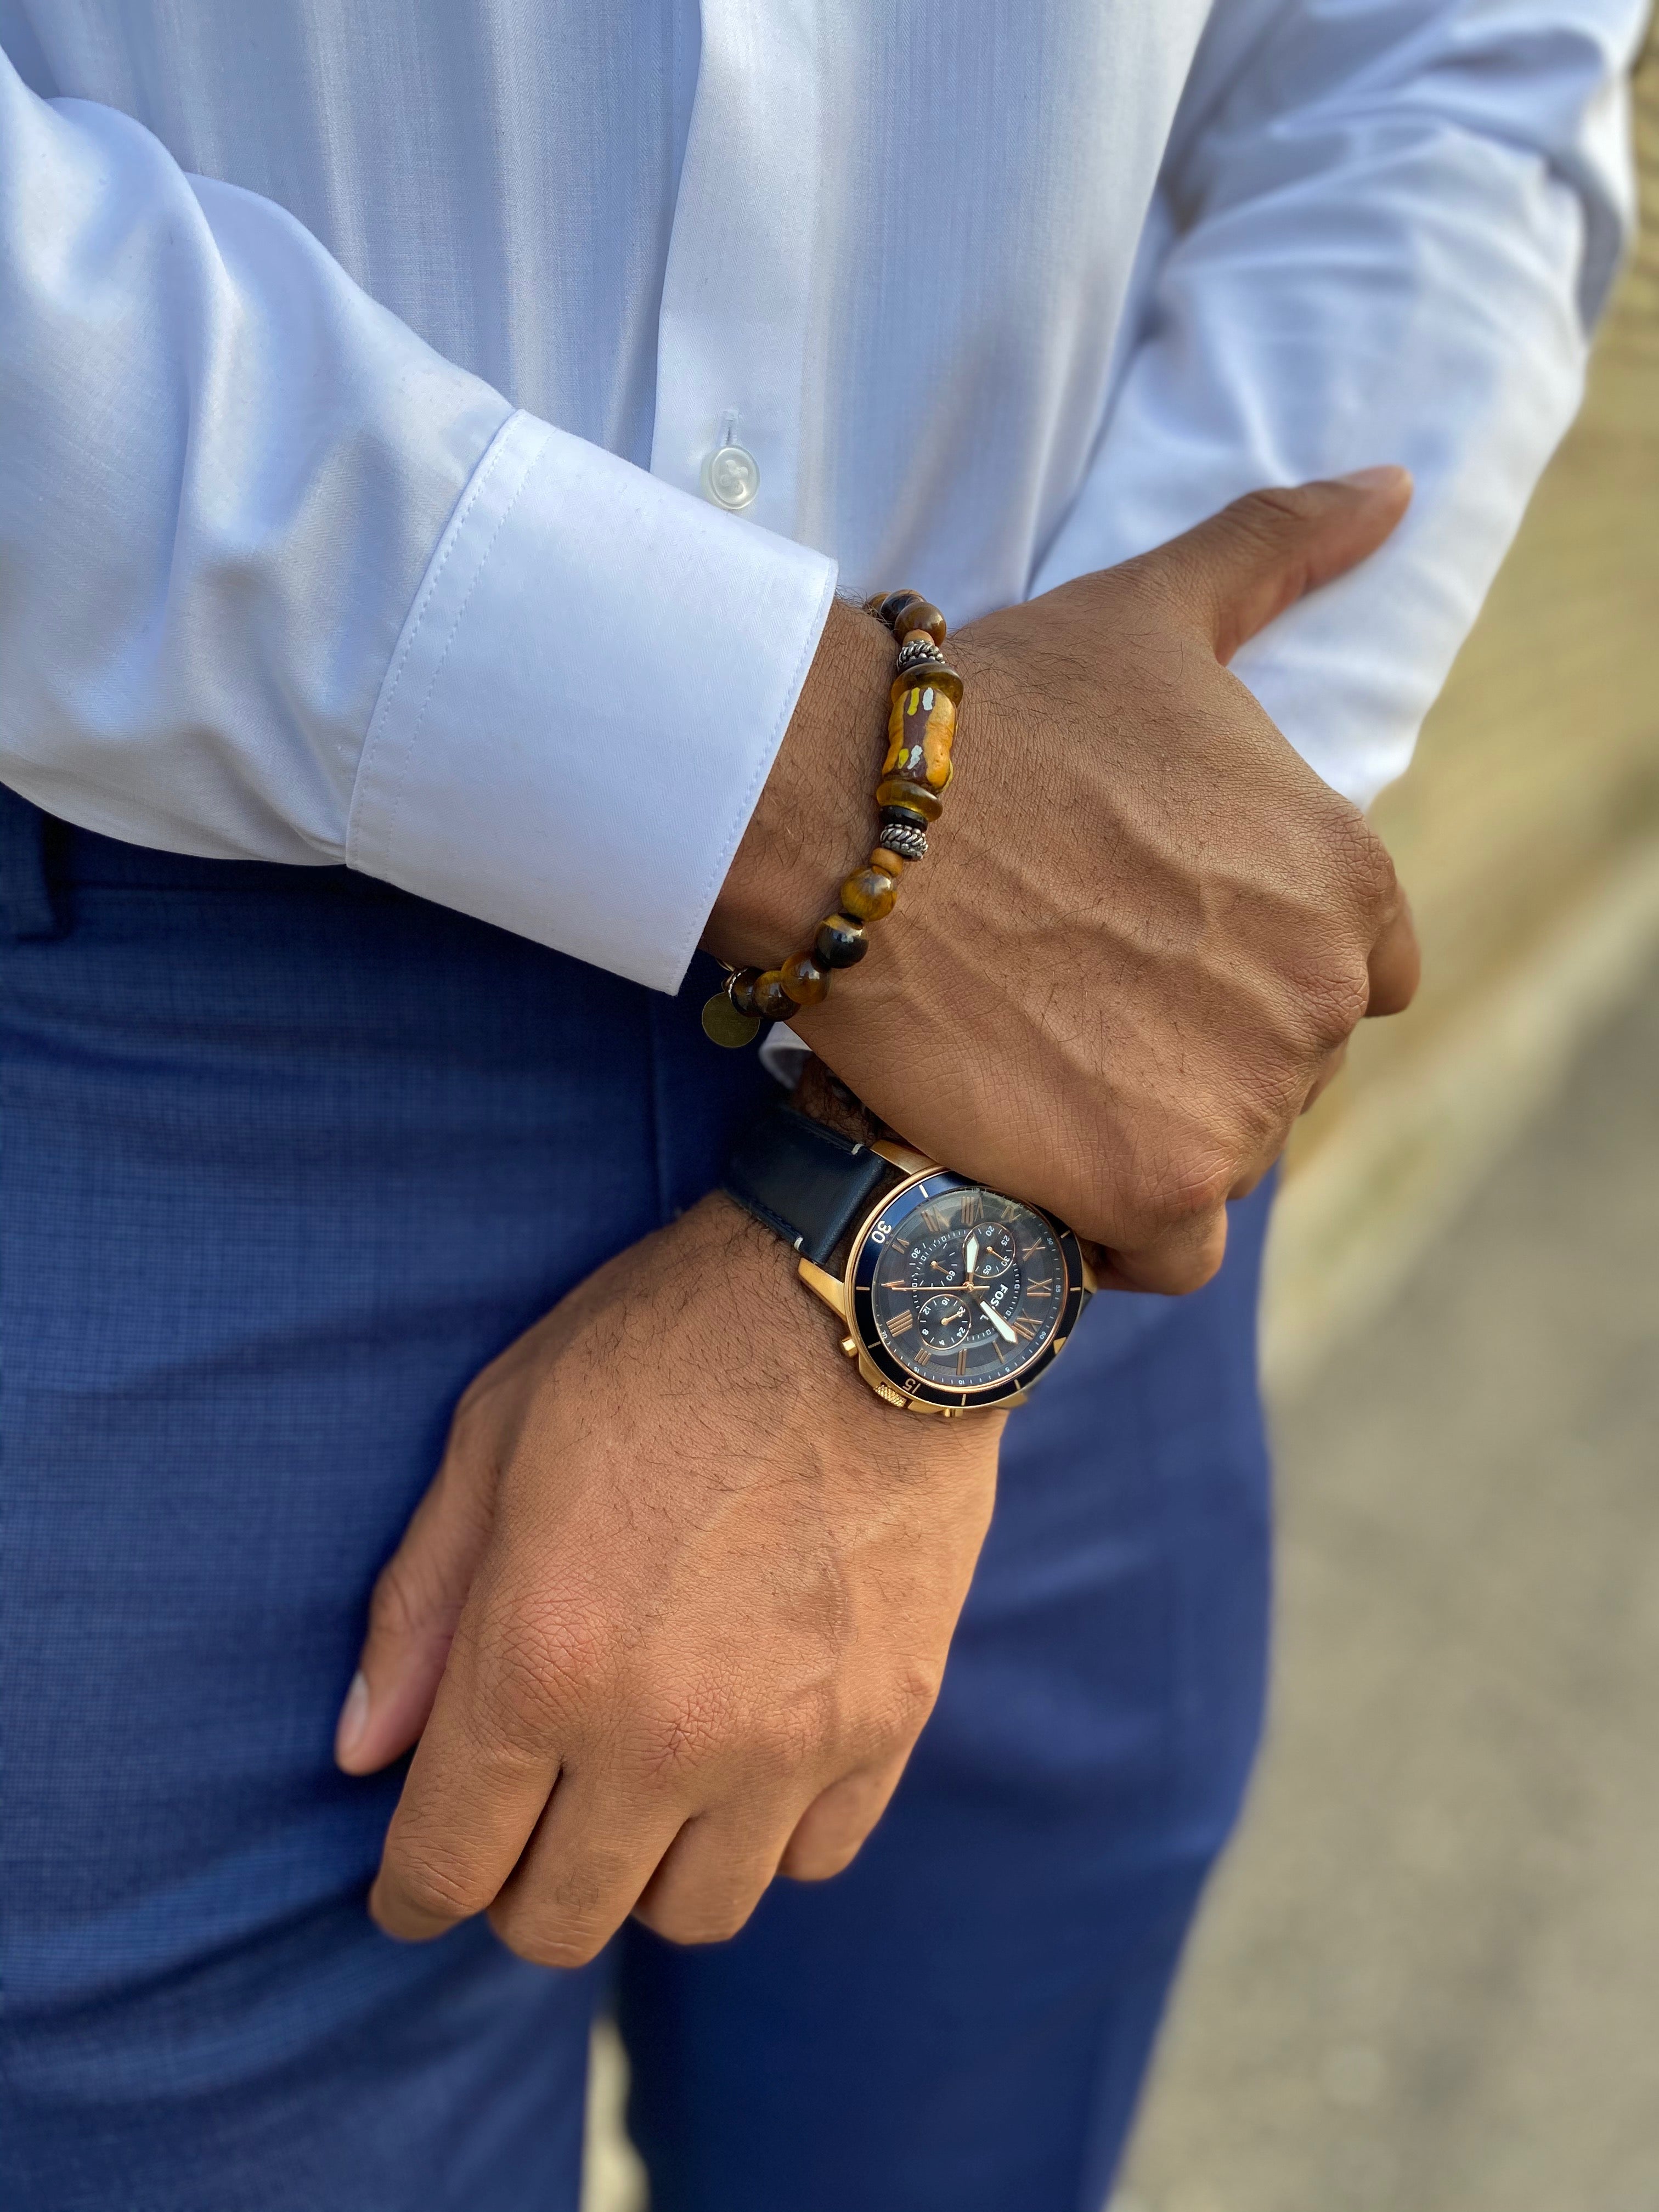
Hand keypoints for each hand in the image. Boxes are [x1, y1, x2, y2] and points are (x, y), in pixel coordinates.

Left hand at [335, 1197, 1000, 1960]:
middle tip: (527, 1817)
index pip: (447, 1865)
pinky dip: (767, 1836)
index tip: (414, 1883)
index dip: (411, 1893)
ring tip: (640, 1788)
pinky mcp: (889, 1721)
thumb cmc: (660, 1347)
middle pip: (562, 1919)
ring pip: (693, 1914)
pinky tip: (747, 1757)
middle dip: (519, 1888)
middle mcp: (662, 1732)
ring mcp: (788, 1739)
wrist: (863, 1298)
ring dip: (646, 1872)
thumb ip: (420, 1604)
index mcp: (542, 1659)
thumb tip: (363, 1748)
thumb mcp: (498, 1435)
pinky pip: (813, 1859)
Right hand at [710, 471, 1419, 1291]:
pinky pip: (1172, 1251)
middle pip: (1283, 1065)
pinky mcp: (1152, 1187)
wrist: (851, 818)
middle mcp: (1321, 997)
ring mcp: (1242, 1101)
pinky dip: (1122, 1231)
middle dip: (1197, 1041)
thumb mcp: (1159, 614)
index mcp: (1347, 878)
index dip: (1253, 962)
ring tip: (1041, 1063)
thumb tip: (1394, 484)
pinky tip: (1051, 1166)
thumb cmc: (997, 717)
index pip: (1359, 969)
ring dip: (1148, 1125)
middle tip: (1074, 995)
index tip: (1155, 945)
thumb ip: (1284, 552)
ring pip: (1224, 1151)